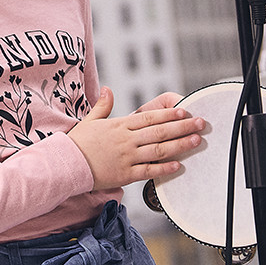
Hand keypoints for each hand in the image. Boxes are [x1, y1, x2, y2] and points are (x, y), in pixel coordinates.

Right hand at [68, 88, 205, 190]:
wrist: (64, 165)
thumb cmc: (77, 143)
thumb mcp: (89, 120)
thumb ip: (103, 105)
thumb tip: (107, 89)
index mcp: (120, 125)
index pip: (149, 117)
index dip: (169, 113)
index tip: (185, 110)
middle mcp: (126, 140)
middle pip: (160, 131)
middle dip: (183, 126)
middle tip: (201, 123)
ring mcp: (126, 158)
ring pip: (158, 150)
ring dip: (179, 145)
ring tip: (196, 140)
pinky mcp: (125, 175)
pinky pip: (148, 171)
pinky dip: (164, 168)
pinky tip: (179, 165)